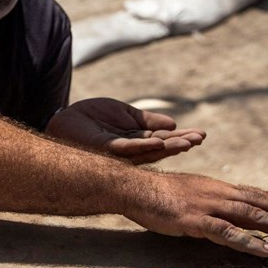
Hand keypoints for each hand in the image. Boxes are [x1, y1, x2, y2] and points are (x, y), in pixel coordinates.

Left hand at [46, 98, 204, 163]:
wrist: (66, 119)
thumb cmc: (93, 118)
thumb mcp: (126, 114)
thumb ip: (147, 121)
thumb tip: (173, 123)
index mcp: (137, 142)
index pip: (164, 141)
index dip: (182, 138)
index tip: (201, 134)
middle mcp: (131, 152)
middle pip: (161, 149)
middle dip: (181, 144)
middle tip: (201, 139)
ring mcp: (119, 153)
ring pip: (148, 152)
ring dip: (169, 147)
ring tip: (188, 141)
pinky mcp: (106, 149)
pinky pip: (127, 149)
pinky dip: (144, 146)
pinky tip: (159, 141)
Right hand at [129, 172, 267, 256]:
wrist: (135, 188)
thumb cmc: (159, 194)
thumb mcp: (192, 193)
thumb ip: (212, 202)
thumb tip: (229, 213)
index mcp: (220, 189)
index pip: (260, 195)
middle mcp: (221, 194)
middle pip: (264, 204)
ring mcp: (210, 206)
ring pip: (253, 217)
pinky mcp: (196, 221)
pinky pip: (227, 233)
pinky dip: (248, 242)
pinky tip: (266, 251)